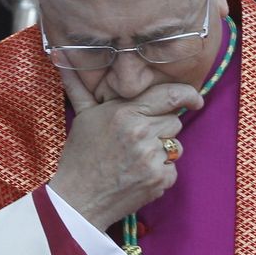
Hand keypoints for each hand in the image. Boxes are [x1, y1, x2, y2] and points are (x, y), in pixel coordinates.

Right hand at [49, 71, 203, 229]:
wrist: (77, 199)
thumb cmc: (80, 156)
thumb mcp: (83, 116)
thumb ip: (80, 86)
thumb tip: (61, 55)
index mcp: (125, 112)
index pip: (170, 95)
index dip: (188, 95)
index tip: (195, 99)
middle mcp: (140, 132)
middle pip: (174, 121)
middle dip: (161, 129)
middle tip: (138, 140)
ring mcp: (151, 158)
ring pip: (176, 145)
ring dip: (162, 151)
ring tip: (135, 159)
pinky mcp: (159, 179)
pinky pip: (173, 169)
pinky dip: (160, 173)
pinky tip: (138, 175)